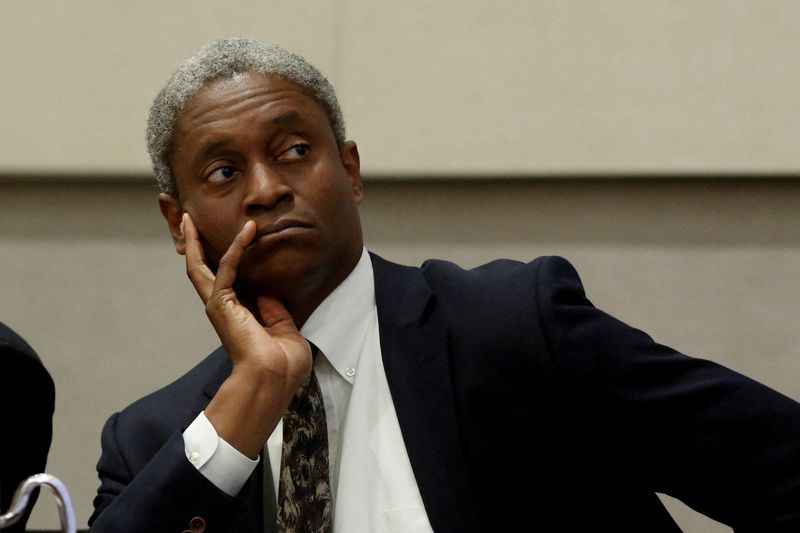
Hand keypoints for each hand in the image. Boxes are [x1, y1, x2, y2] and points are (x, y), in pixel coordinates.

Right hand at [182, 213, 311, 455]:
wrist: (273, 379)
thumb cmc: (284, 365)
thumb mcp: (286, 333)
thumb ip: (277, 313)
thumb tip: (270, 295)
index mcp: (238, 317)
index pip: (226, 283)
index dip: (226, 262)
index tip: (234, 244)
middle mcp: (223, 309)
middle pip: (201, 271)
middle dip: (193, 247)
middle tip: (187, 223)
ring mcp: (219, 306)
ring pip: (199, 267)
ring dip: (195, 241)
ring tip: (190, 218)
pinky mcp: (222, 303)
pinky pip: (228, 268)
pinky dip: (237, 248)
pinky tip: (248, 231)